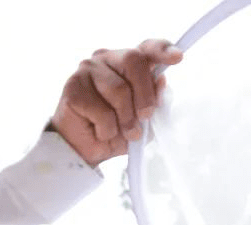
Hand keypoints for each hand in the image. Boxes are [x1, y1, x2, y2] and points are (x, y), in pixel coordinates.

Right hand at [51, 39, 182, 165]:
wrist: (84, 150)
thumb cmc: (114, 131)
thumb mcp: (143, 121)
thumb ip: (154, 101)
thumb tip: (160, 81)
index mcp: (127, 64)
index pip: (147, 49)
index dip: (162, 50)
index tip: (177, 57)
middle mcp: (106, 59)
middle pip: (134, 61)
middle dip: (144, 95)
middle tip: (144, 117)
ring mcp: (87, 69)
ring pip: (118, 89)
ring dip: (125, 119)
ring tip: (120, 131)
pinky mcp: (73, 86)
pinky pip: (101, 110)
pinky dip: (107, 129)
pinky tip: (99, 131)